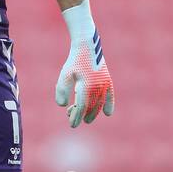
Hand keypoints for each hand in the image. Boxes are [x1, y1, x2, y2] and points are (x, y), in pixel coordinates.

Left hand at [54, 0, 113, 126]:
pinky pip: (110, 96)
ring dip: (91, 112)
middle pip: (90, 108)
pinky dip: (109, 104)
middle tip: (70, 116)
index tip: (72, 125)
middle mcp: (97, 87)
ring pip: (99, 104)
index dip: (76, 117)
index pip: (81, 107)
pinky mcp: (107, 81)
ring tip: (82, 115)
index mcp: (86, 86)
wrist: (87, 46)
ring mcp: (104, 84)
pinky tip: (108, 113)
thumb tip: (63, 106)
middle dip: (81, 115)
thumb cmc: (74, 61)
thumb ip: (62, 90)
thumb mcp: (64, 75)